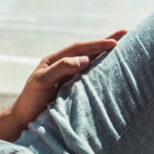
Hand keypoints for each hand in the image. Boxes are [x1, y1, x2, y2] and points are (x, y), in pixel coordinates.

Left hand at [10, 30, 126, 126]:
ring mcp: (71, 78)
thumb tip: (85, 59)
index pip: (79, 49)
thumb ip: (61, 68)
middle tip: (127, 33)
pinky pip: (91, 78)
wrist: (25, 120)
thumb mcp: (42, 81)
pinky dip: (104, 73)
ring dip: (108, 56)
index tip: (114, 43)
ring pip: (92, 64)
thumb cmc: (31, 99)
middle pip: (89, 52)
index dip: (96, 45)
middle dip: (107, 43)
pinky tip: (116, 71)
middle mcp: (64, 66)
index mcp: (55, 60)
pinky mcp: (75, 91)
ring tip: (128, 48)